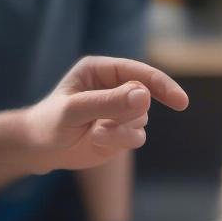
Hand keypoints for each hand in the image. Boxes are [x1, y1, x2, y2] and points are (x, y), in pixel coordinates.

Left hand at [24, 56, 188, 172]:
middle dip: (128, 115)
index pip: (141, 74)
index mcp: (102, 70)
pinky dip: (120, 142)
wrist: (41, 150)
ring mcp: (121, 111)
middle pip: (144, 99)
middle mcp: (116, 88)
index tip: (180, 102)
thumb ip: (109, 102)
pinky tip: (97, 140)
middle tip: (102, 124)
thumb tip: (145, 95)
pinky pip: (137, 137)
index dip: (162, 86)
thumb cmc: (51, 122)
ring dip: (121, 131)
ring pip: (142, 121)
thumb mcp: (75, 110)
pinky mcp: (123, 131)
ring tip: (95, 133)